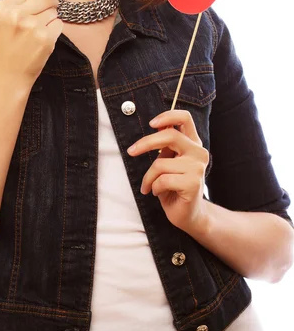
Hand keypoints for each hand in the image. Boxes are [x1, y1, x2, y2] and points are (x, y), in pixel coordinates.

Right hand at [0, 0, 63, 84]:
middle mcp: (16, 14)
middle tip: (47, 10)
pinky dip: (54, 30)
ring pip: (54, 11)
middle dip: (52, 1)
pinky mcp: (45, 38)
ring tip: (37, 31)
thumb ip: (20, 1)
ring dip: (50, 18)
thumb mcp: (3, 19)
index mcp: (3, 6)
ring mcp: (31, 26)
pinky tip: (42, 39)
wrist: (9, 74)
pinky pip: (59, 24)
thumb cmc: (7, 44)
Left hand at [127, 110, 209, 233]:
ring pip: (160, 163)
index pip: (185, 118)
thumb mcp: (168, 160)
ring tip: (150, 186)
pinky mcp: (193, 184)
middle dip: (145, 143)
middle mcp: (199, 152)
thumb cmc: (173, 185)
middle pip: (169, 135)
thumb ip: (166, 145)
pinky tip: (158, 193)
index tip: (152, 124)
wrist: (187, 215)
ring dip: (148, 177)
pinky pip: (162, 180)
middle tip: (131, 151)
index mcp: (193, 143)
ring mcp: (198, 168)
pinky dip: (154, 187)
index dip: (167, 116)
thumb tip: (156, 127)